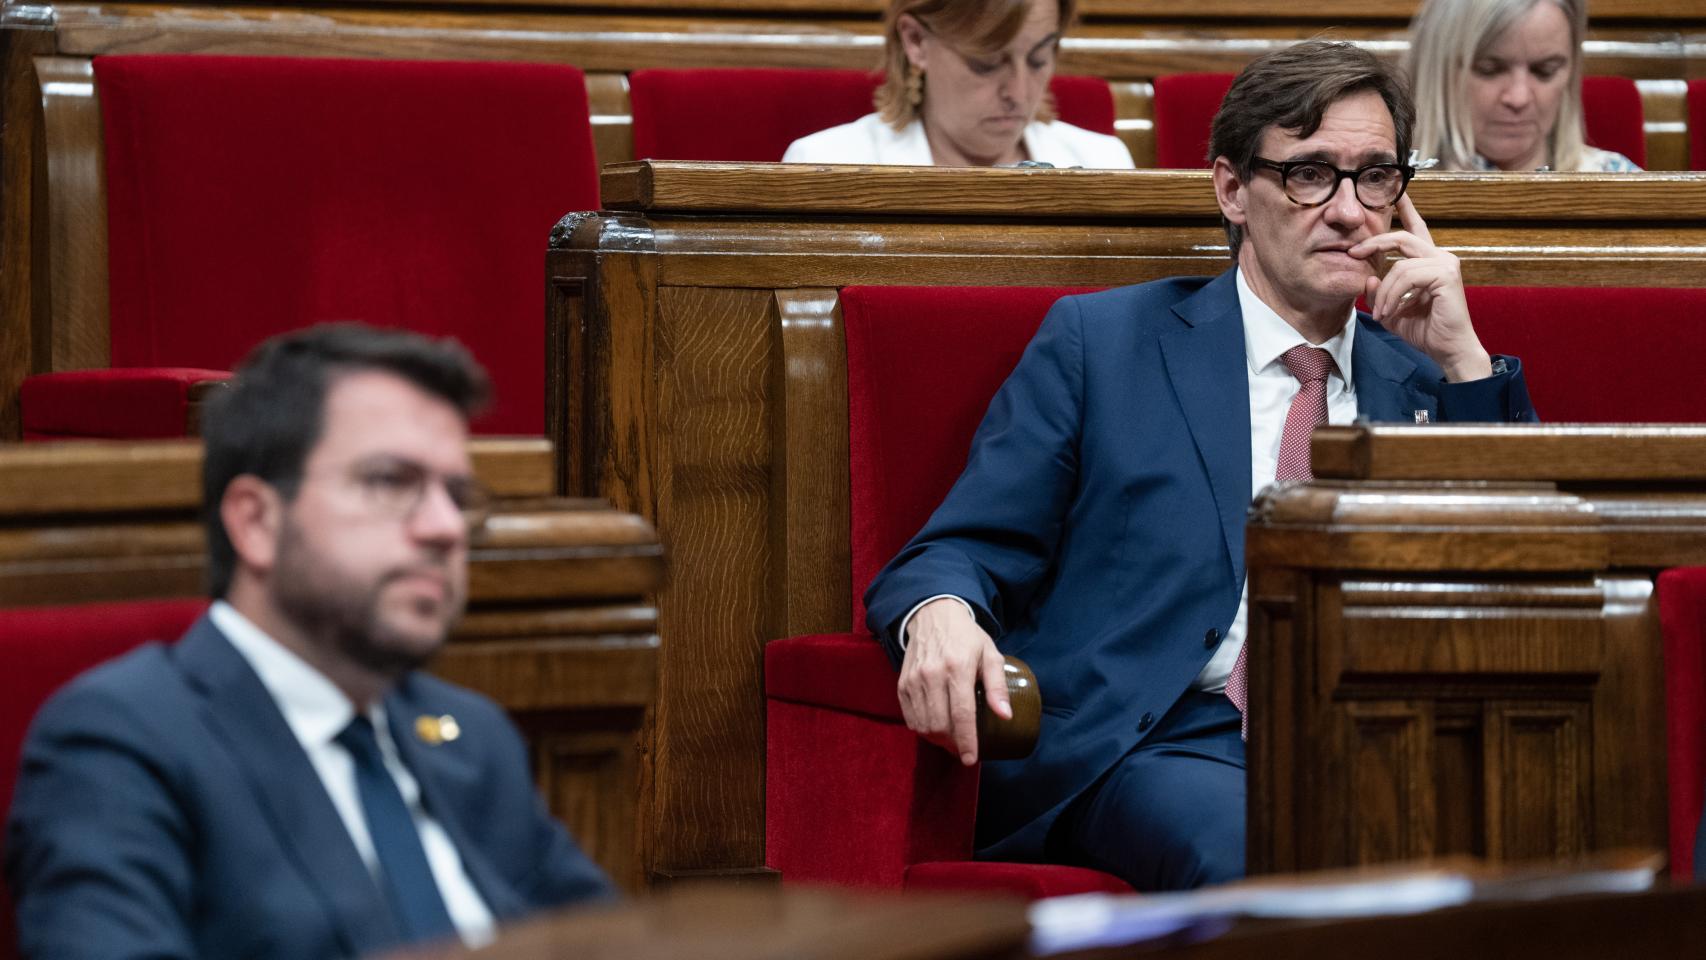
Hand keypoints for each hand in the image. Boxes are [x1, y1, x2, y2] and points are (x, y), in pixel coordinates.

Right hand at [898, 598, 1010, 765]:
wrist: (933, 615)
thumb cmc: (967, 637)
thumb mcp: (990, 654)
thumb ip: (997, 686)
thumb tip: (1005, 716)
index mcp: (958, 667)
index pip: (962, 714)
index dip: (967, 741)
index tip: (971, 759)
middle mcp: (932, 674)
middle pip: (939, 724)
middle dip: (952, 743)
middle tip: (963, 748)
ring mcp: (914, 680)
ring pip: (923, 725)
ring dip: (937, 739)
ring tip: (951, 740)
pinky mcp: (902, 684)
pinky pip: (910, 717)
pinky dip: (922, 729)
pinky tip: (935, 728)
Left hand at [1349, 195, 1492, 381]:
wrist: (1448, 350)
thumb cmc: (1425, 330)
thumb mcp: (1390, 309)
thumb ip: (1377, 292)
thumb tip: (1367, 276)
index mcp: (1428, 261)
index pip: (1415, 229)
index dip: (1406, 209)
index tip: (1394, 194)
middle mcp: (1440, 256)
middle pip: (1401, 237)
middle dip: (1375, 243)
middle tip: (1354, 251)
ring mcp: (1446, 263)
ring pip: (1400, 264)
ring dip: (1383, 290)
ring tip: (1380, 312)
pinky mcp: (1446, 274)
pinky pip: (1407, 275)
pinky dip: (1392, 294)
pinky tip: (1389, 312)